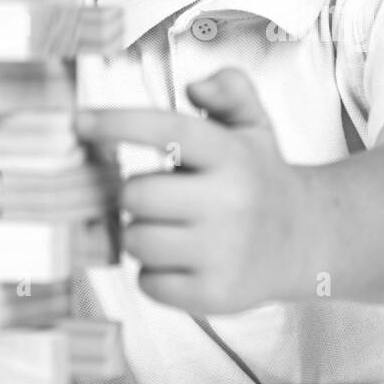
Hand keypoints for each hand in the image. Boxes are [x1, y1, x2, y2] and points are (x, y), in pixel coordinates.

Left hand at [77, 68, 316, 314]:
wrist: (305, 239)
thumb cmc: (258, 176)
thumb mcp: (252, 122)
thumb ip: (228, 89)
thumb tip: (196, 87)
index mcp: (230, 154)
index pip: (166, 131)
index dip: (116, 123)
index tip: (79, 121)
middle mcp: (230, 202)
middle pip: (136, 195)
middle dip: (133, 193)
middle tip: (155, 194)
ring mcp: (224, 254)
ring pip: (136, 241)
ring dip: (140, 231)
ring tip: (168, 225)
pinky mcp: (216, 296)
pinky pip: (148, 283)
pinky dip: (153, 273)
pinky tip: (179, 258)